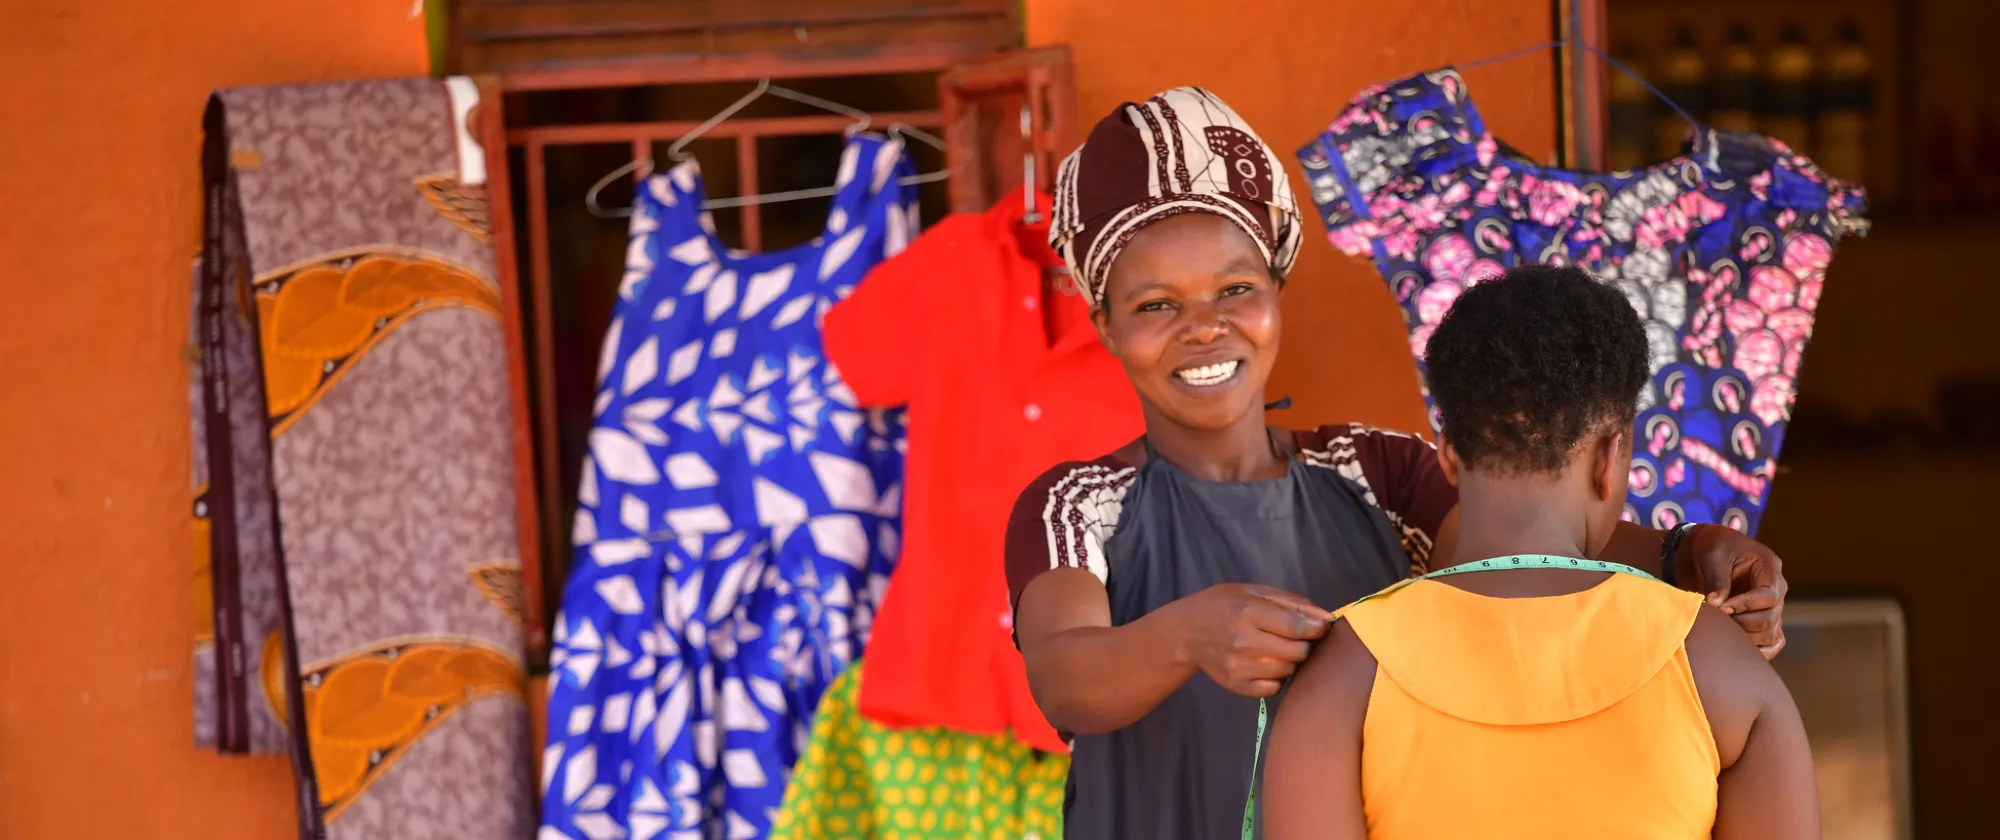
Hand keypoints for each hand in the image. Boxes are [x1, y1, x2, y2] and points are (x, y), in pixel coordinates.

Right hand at [1170, 584, 1332, 696]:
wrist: (1185, 631)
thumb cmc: (1223, 605)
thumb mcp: (1253, 592)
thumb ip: (1291, 602)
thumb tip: (1326, 618)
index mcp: (1248, 612)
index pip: (1296, 627)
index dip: (1316, 628)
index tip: (1320, 627)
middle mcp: (1243, 641)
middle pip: (1297, 652)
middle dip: (1304, 644)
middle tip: (1296, 638)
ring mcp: (1238, 667)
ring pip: (1288, 671)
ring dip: (1290, 660)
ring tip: (1277, 649)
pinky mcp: (1235, 685)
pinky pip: (1273, 689)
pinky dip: (1276, 678)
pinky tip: (1266, 665)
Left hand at [1686, 525, 1788, 658]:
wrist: (1707, 551)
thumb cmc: (1712, 547)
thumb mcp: (1712, 555)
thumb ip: (1716, 578)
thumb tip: (1716, 604)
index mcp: (1769, 568)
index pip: (1769, 596)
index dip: (1746, 605)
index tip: (1722, 608)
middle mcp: (1777, 590)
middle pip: (1770, 619)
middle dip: (1742, 623)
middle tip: (1716, 621)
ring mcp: (1773, 607)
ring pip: (1771, 635)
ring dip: (1746, 638)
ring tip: (1720, 630)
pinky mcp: (1764, 621)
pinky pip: (1771, 643)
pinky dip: (1756, 650)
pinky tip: (1734, 646)